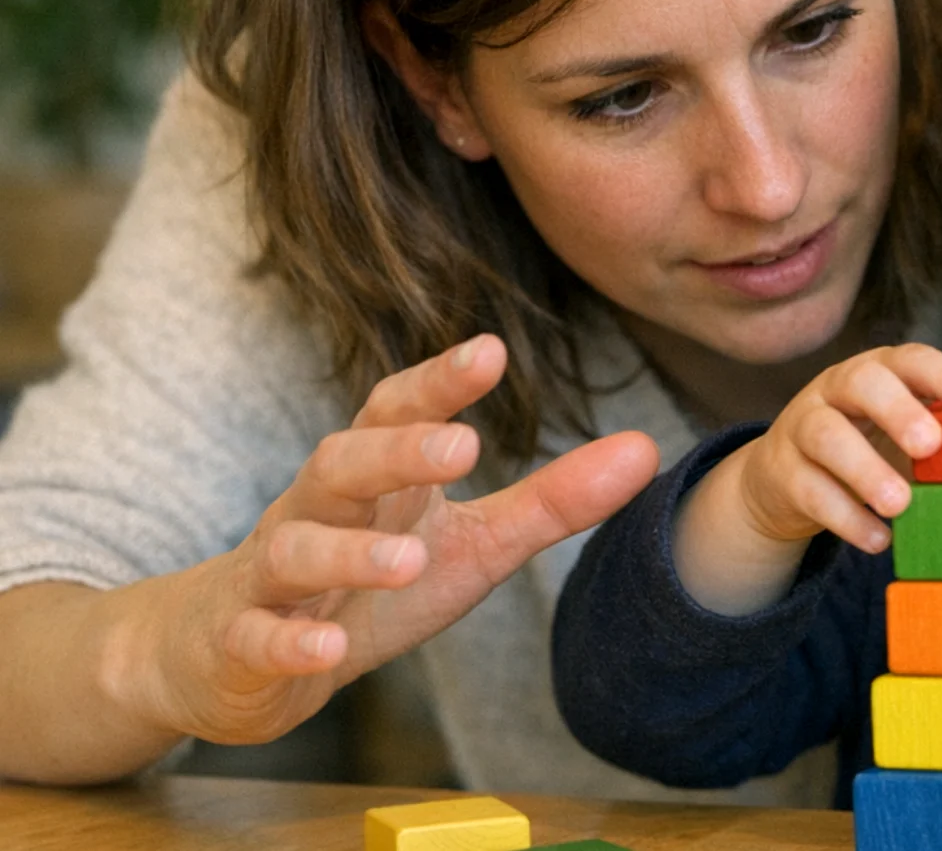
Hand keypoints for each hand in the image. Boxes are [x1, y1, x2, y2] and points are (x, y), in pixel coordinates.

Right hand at [112, 334, 659, 745]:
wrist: (228, 657)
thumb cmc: (368, 584)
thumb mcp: (470, 544)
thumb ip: (551, 501)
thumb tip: (646, 450)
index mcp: (376, 478)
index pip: (397, 410)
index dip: (439, 381)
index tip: (492, 351)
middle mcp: (317, 511)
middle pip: (343, 462)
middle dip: (396, 451)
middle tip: (460, 448)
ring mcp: (271, 578)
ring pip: (295, 549)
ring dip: (348, 554)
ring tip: (405, 559)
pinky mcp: (241, 643)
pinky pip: (258, 637)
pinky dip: (290, 642)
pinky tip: (328, 650)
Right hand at [728, 343, 941, 552]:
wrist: (786, 478)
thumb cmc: (868, 442)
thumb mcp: (911, 421)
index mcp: (879, 370)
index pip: (911, 359)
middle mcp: (836, 388)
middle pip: (862, 381)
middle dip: (898, 410)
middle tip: (930, 445)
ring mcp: (802, 426)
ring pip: (826, 435)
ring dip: (865, 469)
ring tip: (901, 504)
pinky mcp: (781, 470)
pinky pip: (808, 490)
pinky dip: (846, 518)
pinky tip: (879, 541)